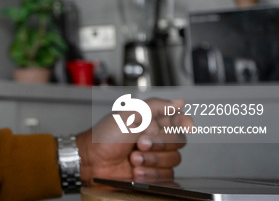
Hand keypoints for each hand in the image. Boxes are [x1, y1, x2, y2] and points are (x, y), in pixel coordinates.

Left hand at [75, 98, 192, 183]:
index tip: (186, 126)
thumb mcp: (128, 114)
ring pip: (173, 161)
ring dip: (152, 161)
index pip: (178, 120)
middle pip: (178, 142)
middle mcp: (155, 138)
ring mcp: (154, 156)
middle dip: (159, 145)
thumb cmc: (104, 136)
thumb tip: (179, 102)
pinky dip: (150, 174)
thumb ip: (156, 106)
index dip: (185, 122)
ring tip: (134, 159)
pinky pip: (166, 176)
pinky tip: (136, 171)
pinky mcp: (151, 173)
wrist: (92, 160)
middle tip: (140, 144)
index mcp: (151, 121)